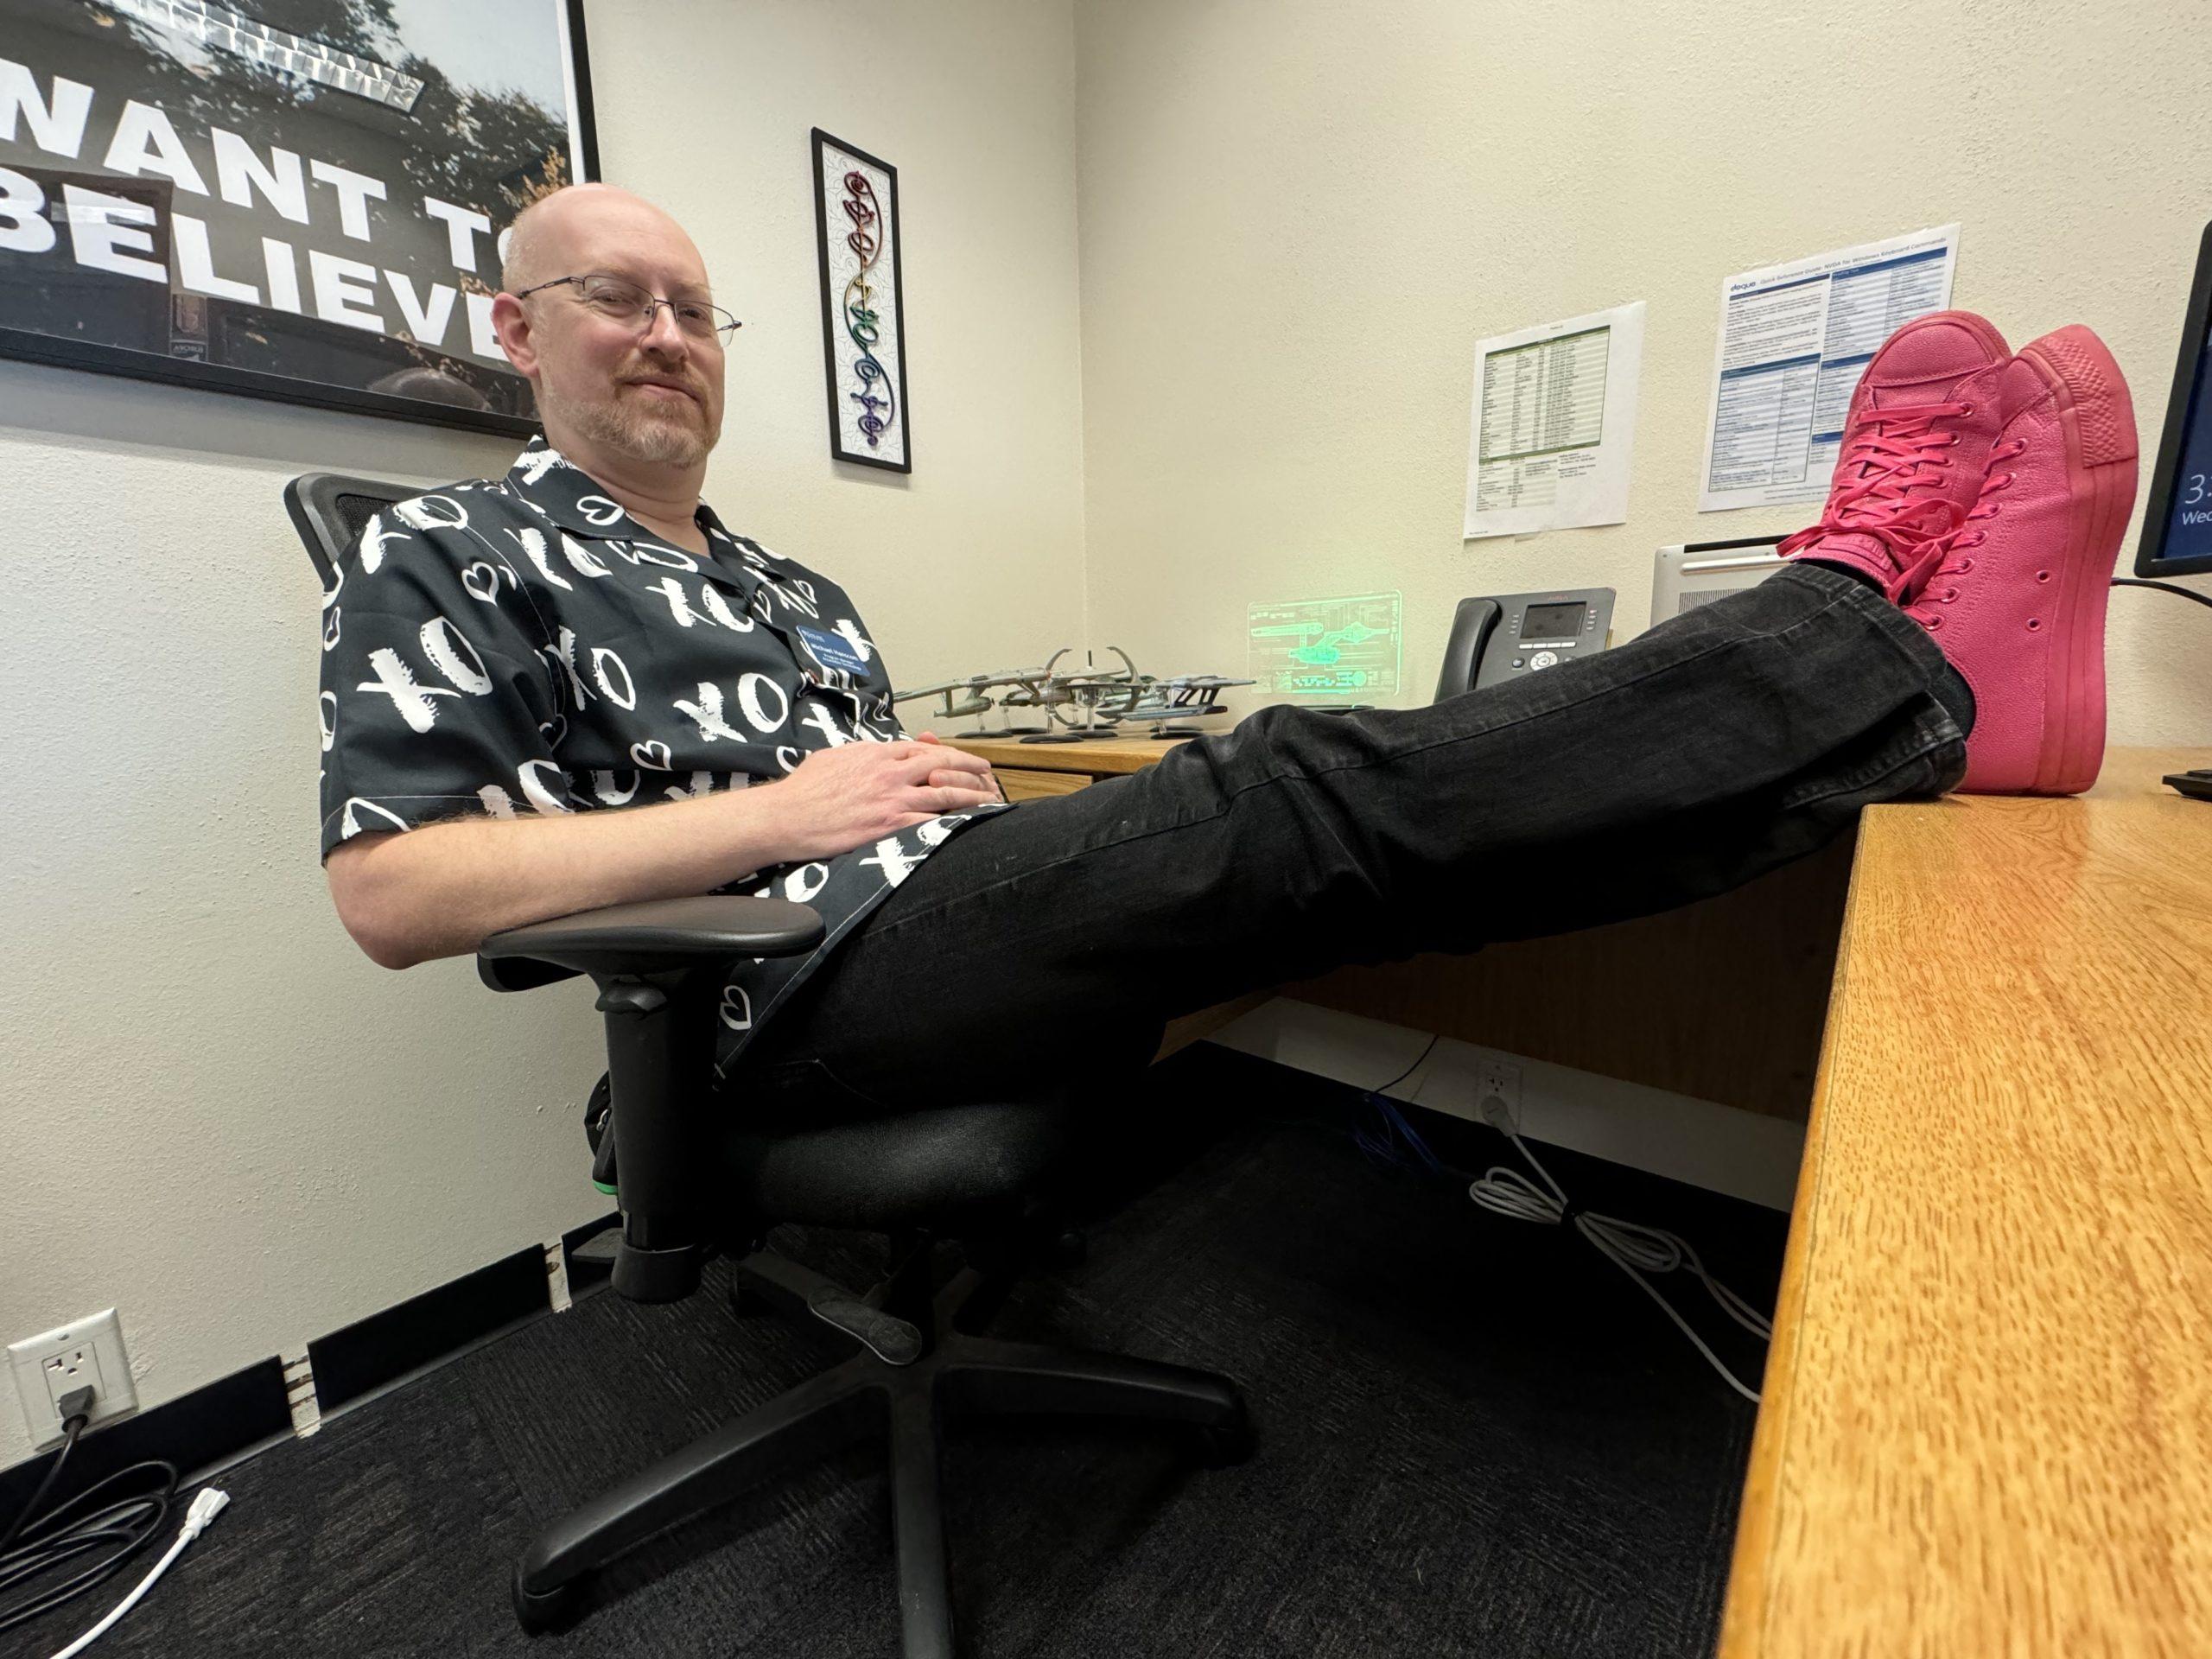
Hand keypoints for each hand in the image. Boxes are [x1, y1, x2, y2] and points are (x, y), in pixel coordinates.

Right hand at [757, 738, 1000, 863]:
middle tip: (986, 769)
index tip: (957, 756)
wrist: (786, 816)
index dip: (944, 752)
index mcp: (875, 754)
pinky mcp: (889, 824)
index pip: (920, 748)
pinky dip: (952, 821)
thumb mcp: (832, 758)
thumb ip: (858, 755)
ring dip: (970, 794)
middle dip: (967, 765)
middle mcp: (888, 772)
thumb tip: (870, 754)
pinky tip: (967, 824)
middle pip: (941, 764)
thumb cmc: (802, 790)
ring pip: (943, 791)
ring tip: (988, 796)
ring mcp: (891, 798)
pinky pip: (930, 821)